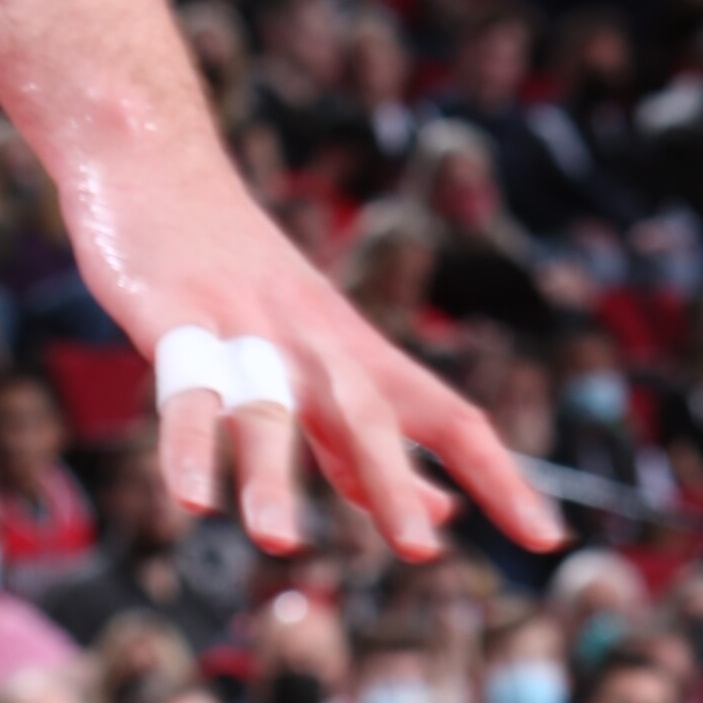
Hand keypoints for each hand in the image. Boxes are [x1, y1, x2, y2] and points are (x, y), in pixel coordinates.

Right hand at [101, 216, 563, 564]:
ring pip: (269, 408)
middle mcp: (312, 341)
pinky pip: (183, 390)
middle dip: (392, 483)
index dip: (499, 476)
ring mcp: (242, 326)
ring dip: (274, 479)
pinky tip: (192, 501)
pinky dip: (189, 446)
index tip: (547, 539)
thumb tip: (441, 513)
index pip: (450, 416)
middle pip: (367, 414)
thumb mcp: (317, 355)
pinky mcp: (171, 315)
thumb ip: (367, 444)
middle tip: (421, 552)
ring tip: (279, 546)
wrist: (154, 150)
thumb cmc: (237, 270)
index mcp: (357, 353)